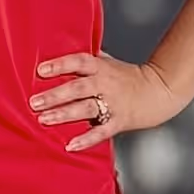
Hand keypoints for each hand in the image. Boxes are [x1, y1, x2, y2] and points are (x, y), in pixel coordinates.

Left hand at [31, 51, 180, 152]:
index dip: (60, 65)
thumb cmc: (128, 76)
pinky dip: (86, 139)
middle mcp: (105, 84)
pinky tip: (70, 145)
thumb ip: (87, 61)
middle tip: (34, 102)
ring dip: (63, 115)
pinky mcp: (120, 121)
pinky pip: (101, 132)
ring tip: (44, 120)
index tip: (40, 71)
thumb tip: (62, 48)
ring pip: (85, 109)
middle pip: (77, 88)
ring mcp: (113, 103)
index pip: (78, 62)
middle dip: (54, 95)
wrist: (159, 90)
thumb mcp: (108, 62)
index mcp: (101, 67)